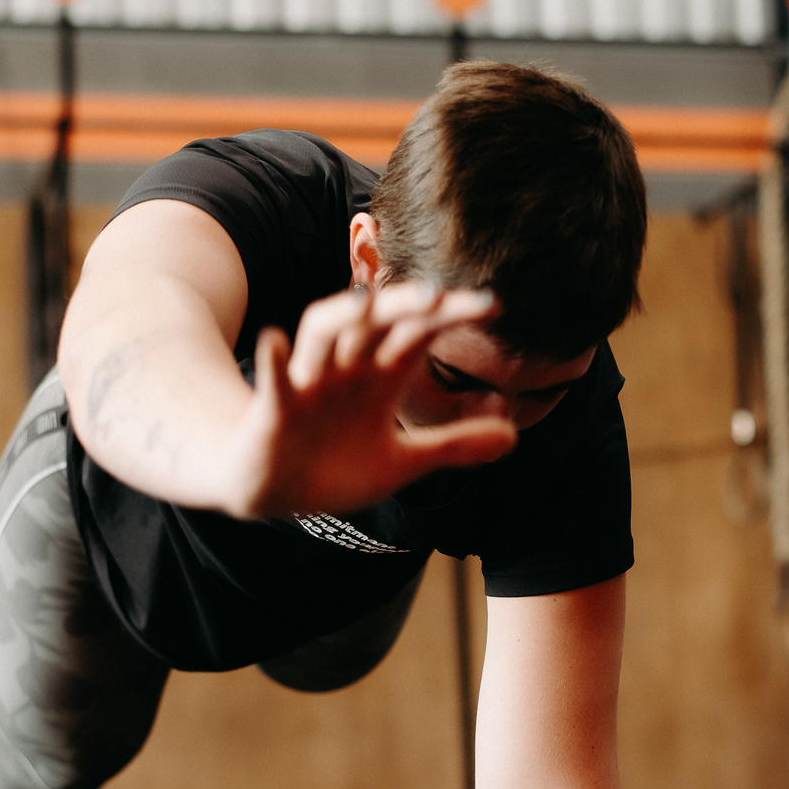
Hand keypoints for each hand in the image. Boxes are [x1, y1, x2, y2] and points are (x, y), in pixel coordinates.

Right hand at [221, 282, 517, 519]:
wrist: (274, 492)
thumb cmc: (334, 466)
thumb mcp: (403, 462)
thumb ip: (454, 444)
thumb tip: (514, 436)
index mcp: (380, 375)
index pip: (419, 332)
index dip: (450, 316)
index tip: (492, 307)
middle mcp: (347, 368)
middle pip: (376, 321)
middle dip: (404, 305)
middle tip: (439, 296)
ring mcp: (309, 384)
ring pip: (323, 333)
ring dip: (343, 315)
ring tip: (366, 301)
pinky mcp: (275, 409)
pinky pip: (274, 380)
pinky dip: (275, 361)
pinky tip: (276, 340)